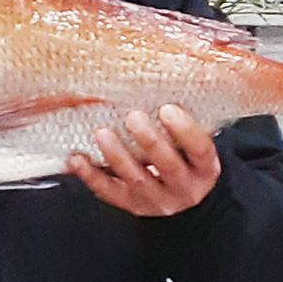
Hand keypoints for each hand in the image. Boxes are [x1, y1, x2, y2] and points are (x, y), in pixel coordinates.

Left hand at [69, 105, 221, 216]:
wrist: (180, 197)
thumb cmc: (185, 160)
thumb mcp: (194, 146)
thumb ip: (185, 123)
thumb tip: (172, 76)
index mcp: (204, 170)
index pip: (200, 151)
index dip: (186, 131)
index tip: (168, 109)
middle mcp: (184, 189)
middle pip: (168, 166)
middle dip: (149, 141)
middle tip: (133, 117)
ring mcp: (157, 200)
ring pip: (136, 179)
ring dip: (117, 156)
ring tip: (102, 133)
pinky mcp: (132, 204)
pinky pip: (110, 192)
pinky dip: (91, 176)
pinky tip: (78, 159)